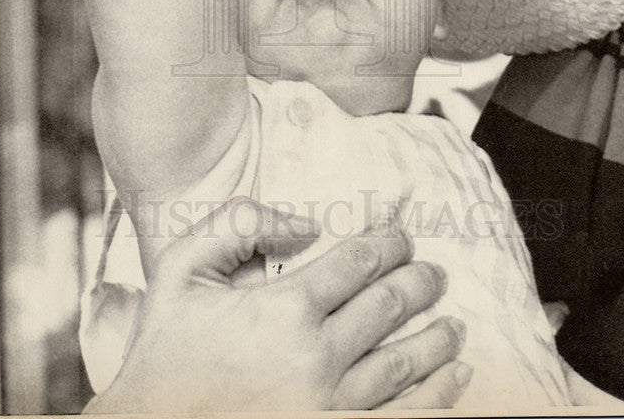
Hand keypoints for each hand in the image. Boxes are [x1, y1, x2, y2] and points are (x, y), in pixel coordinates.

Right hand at [84, 197, 471, 411]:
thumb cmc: (166, 345)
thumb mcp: (181, 266)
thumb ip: (238, 224)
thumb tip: (305, 225)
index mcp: (285, 309)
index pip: (359, 262)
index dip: (387, 242)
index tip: (399, 236)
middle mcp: (316, 357)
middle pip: (388, 306)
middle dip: (418, 281)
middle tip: (433, 272)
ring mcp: (329, 404)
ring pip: (403, 363)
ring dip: (435, 337)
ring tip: (452, 320)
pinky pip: (401, 414)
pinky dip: (437, 394)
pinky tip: (456, 374)